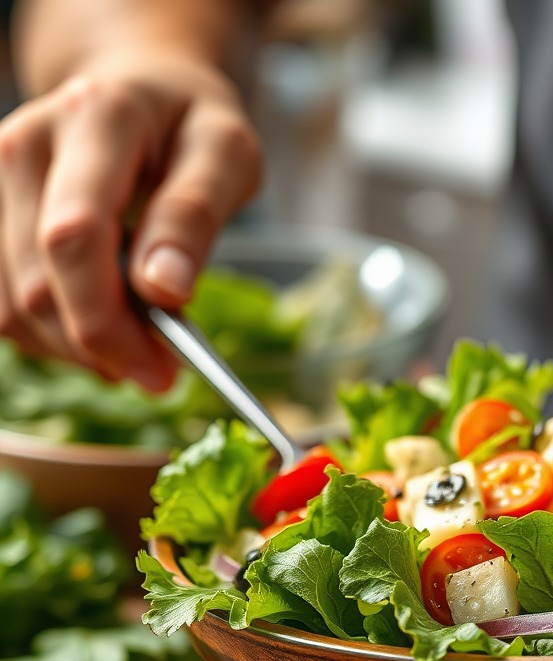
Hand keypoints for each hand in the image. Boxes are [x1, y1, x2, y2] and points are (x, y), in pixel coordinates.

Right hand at [0, 55, 262, 389]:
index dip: (110, 319)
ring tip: (133, 344)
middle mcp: (25, 142)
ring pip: (11, 305)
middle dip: (102, 346)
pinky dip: (50, 337)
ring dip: (75, 348)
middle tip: (159, 371)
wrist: (140, 92)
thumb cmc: (189, 130)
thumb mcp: (226, 157)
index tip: (163, 369)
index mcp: (95, 120)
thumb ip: (194, 216)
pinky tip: (94, 328)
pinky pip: (0, 305)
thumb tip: (164, 289)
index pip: (75, 237)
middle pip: (38, 283)